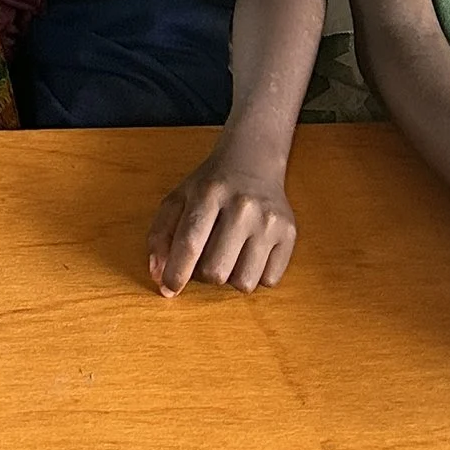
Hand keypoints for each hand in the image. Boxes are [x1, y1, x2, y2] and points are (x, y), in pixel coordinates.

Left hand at [147, 152, 296, 295]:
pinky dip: (255, 276)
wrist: (253, 160)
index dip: (176, 272)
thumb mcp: (178, 199)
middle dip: (203, 275)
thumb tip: (159, 279)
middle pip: (216, 271)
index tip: (169, 288)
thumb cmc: (210, 185)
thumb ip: (160, 236)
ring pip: (244, 282)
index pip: (190, 243)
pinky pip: (269, 280)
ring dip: (230, 277)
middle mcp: (242, 206)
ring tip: (228, 254)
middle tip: (204, 259)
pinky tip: (250, 253)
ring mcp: (269, 221)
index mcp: (208, 193)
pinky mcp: (289, 234)